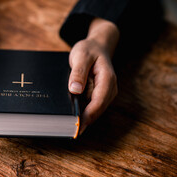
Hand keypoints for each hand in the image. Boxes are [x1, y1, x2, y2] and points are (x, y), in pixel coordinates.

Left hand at [68, 17, 118, 133]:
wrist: (97, 46)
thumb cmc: (89, 50)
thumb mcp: (81, 56)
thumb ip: (78, 72)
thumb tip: (75, 90)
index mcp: (107, 79)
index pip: (98, 102)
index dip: (88, 115)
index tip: (77, 125)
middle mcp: (109, 89)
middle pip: (97, 109)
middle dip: (84, 119)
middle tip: (67, 130)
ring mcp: (106, 93)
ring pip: (95, 110)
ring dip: (83, 116)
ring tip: (67, 125)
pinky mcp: (99, 94)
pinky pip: (91, 106)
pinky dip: (82, 110)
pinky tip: (70, 114)